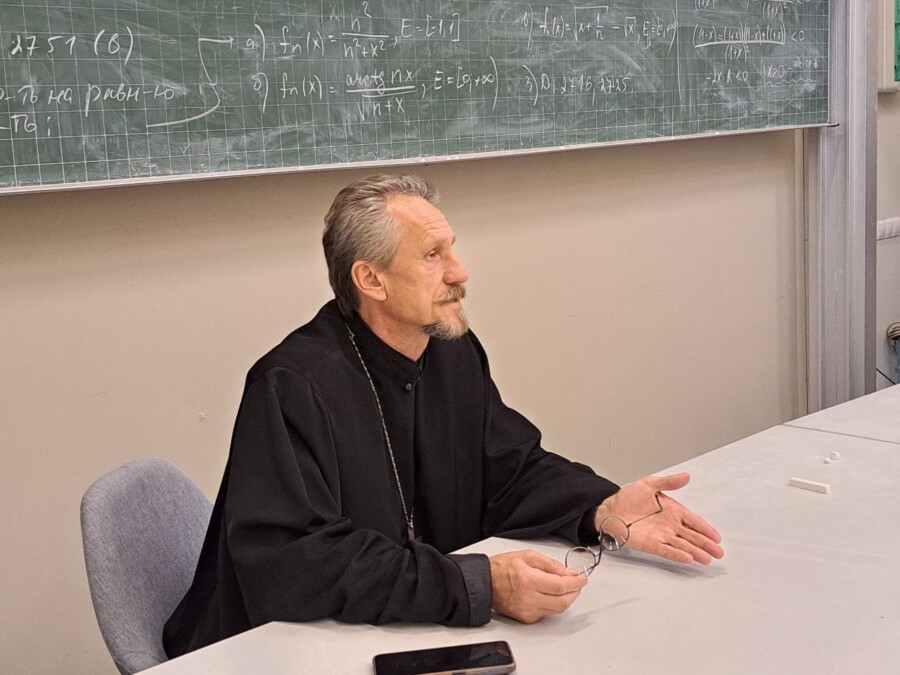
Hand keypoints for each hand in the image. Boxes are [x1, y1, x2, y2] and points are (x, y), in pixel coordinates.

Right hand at [489, 549, 586, 623]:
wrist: (485, 583)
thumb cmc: (502, 568)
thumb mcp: (527, 556)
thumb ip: (550, 564)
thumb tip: (567, 572)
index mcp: (529, 580)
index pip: (560, 585)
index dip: (575, 582)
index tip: (582, 579)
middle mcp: (529, 598)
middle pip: (563, 601)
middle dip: (574, 592)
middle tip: (577, 584)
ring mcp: (528, 611)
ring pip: (557, 609)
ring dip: (566, 599)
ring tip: (565, 588)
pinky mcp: (526, 618)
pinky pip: (547, 613)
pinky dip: (554, 604)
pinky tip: (551, 595)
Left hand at [596, 472, 723, 564]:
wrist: (610, 509)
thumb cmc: (628, 497)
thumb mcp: (649, 484)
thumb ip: (668, 482)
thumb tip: (686, 476)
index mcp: (672, 510)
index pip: (693, 521)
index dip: (705, 529)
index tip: (717, 537)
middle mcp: (669, 525)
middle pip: (691, 536)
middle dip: (705, 544)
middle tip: (718, 553)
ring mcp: (660, 535)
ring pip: (682, 545)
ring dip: (695, 552)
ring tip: (707, 559)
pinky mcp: (650, 544)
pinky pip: (666, 550)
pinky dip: (677, 554)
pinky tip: (688, 559)